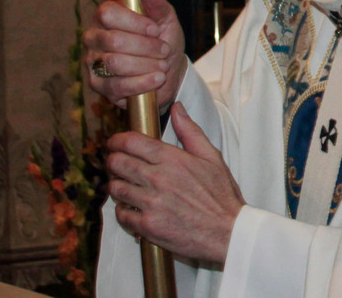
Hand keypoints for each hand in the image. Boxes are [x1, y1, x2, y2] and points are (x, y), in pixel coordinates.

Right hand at [84, 0, 186, 111]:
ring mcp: (93, 62)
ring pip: (116, 64)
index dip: (134, 23)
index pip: (108, 13)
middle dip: (146, 48)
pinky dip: (142, 83)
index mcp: (106, 15)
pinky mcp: (98, 86)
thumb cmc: (162, 39)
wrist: (167, 72)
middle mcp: (94, 37)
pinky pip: (117, 86)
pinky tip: (157, 79)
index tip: (156, 30)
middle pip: (114, 41)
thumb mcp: (164, 17)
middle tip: (164, 50)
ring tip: (162, 65)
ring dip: (146, 65)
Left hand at [107, 101, 244, 263]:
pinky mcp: (148, 227)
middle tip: (115, 163)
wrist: (228, 232)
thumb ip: (190, 130)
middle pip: (119, 163)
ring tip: (122, 186)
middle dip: (113, 161)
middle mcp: (158, 178)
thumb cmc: (221, 195)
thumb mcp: (211, 156)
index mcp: (171, 159)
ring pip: (117, 188)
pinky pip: (122, 215)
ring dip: (116, 186)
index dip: (117, 140)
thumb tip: (177, 108)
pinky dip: (122, 211)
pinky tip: (130, 208)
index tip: (114, 143)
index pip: (132, 142)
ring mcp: (151, 203)